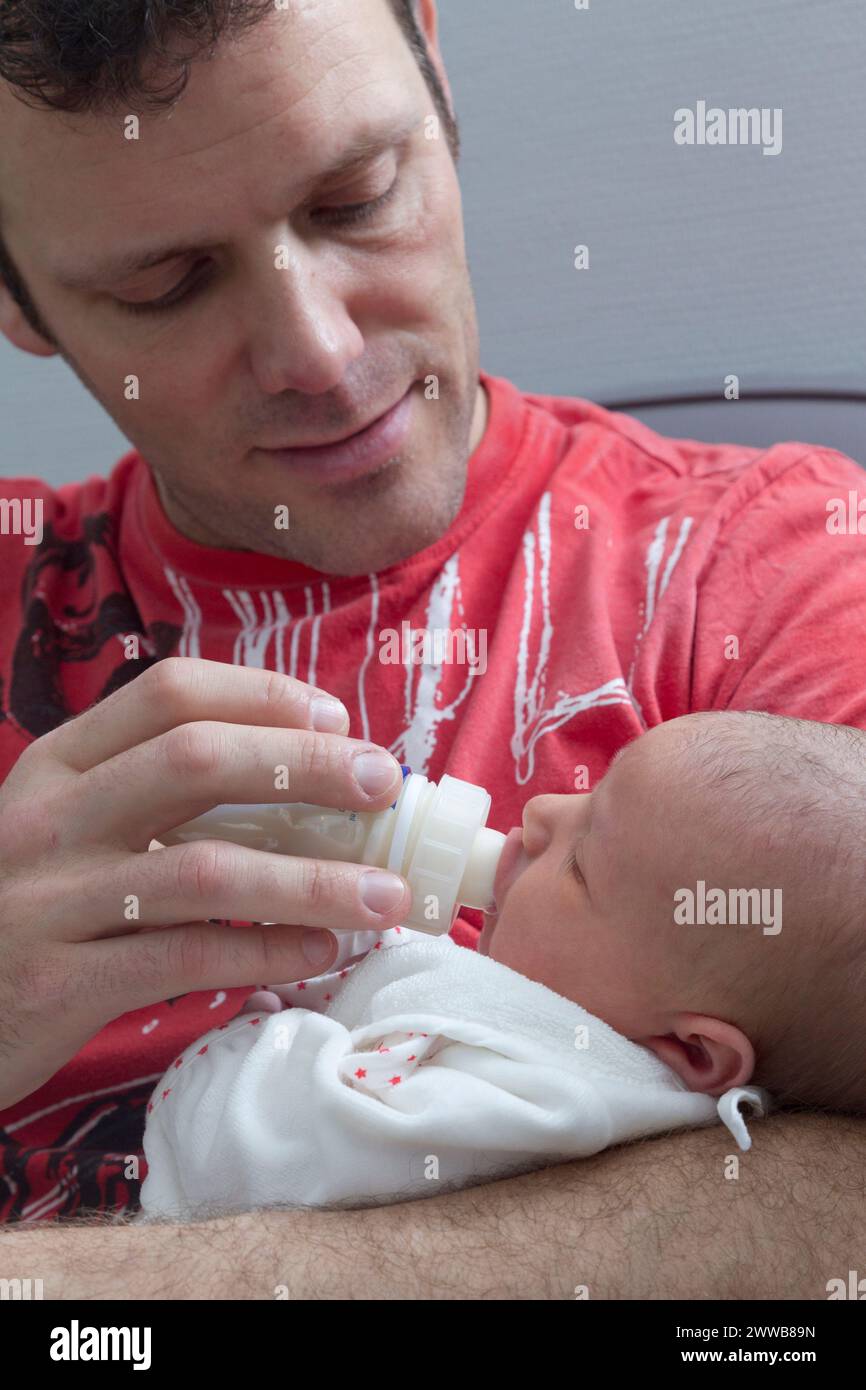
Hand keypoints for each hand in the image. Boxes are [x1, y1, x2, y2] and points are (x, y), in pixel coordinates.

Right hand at [0, 658, 410, 1107]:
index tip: (335, 717)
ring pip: (204, 867)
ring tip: (385, 895)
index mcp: (59, 763)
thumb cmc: (27, 909)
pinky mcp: (60, 980)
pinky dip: (267, 950)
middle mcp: (50, 815)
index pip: (169, 693)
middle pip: (195, 760)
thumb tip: (300, 777)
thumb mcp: (67, 829)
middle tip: (385, 786)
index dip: (263, 696)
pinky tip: (320, 952)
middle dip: (306, 766)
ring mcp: (49, 897)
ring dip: (312, 878)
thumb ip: (152, 796)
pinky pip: (187, 955)